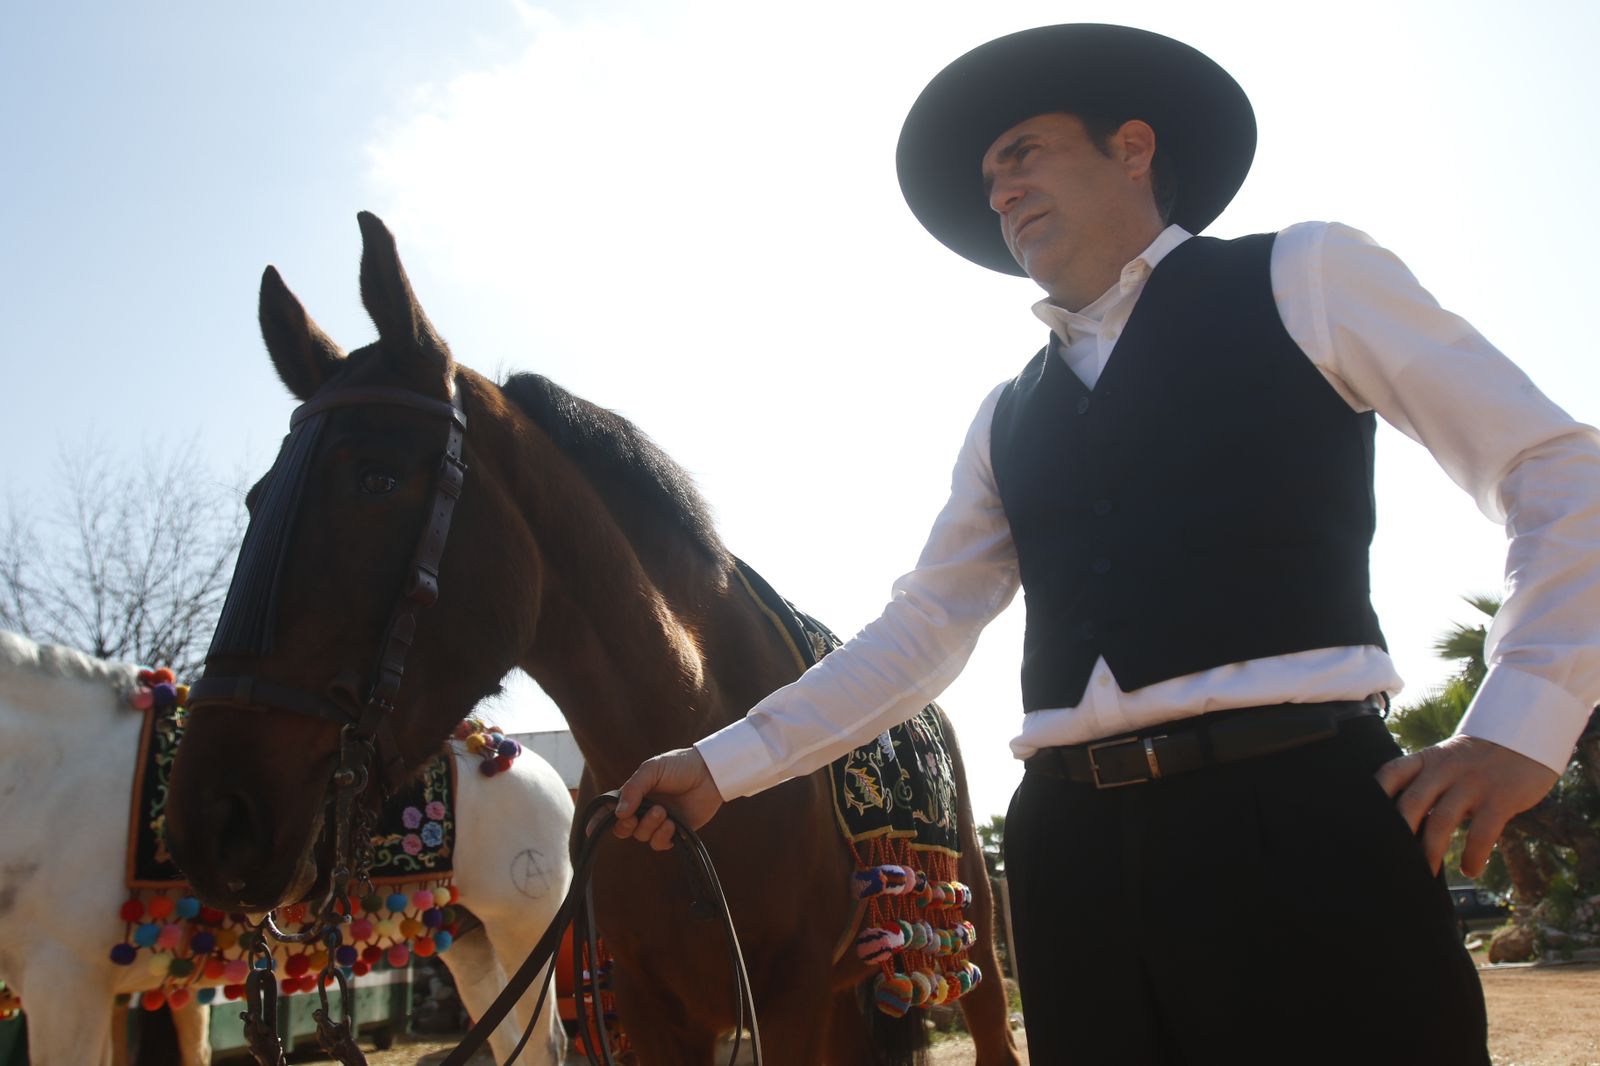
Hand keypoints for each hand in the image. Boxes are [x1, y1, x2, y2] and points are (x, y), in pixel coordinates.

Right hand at [597, 747, 723, 851]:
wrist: (709, 773)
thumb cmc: (679, 766)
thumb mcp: (652, 769)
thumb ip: (634, 788)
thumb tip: (619, 812)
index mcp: (634, 794)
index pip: (610, 810)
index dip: (599, 821)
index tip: (591, 831)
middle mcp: (643, 810)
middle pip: (622, 828)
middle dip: (625, 826)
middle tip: (634, 816)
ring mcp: (659, 822)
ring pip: (641, 836)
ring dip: (649, 826)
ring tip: (664, 812)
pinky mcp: (675, 832)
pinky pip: (660, 843)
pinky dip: (663, 836)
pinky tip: (672, 825)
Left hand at [1375, 735, 1559, 877]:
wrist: (1526, 739)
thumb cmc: (1479, 760)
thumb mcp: (1446, 760)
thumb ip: (1426, 783)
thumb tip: (1403, 820)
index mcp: (1427, 760)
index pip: (1391, 774)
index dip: (1374, 797)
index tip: (1364, 821)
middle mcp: (1445, 770)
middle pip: (1411, 804)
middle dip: (1399, 836)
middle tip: (1393, 861)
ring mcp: (1472, 783)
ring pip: (1442, 822)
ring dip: (1431, 853)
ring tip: (1427, 874)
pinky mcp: (1500, 798)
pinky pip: (1481, 833)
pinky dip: (1473, 856)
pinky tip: (1470, 869)